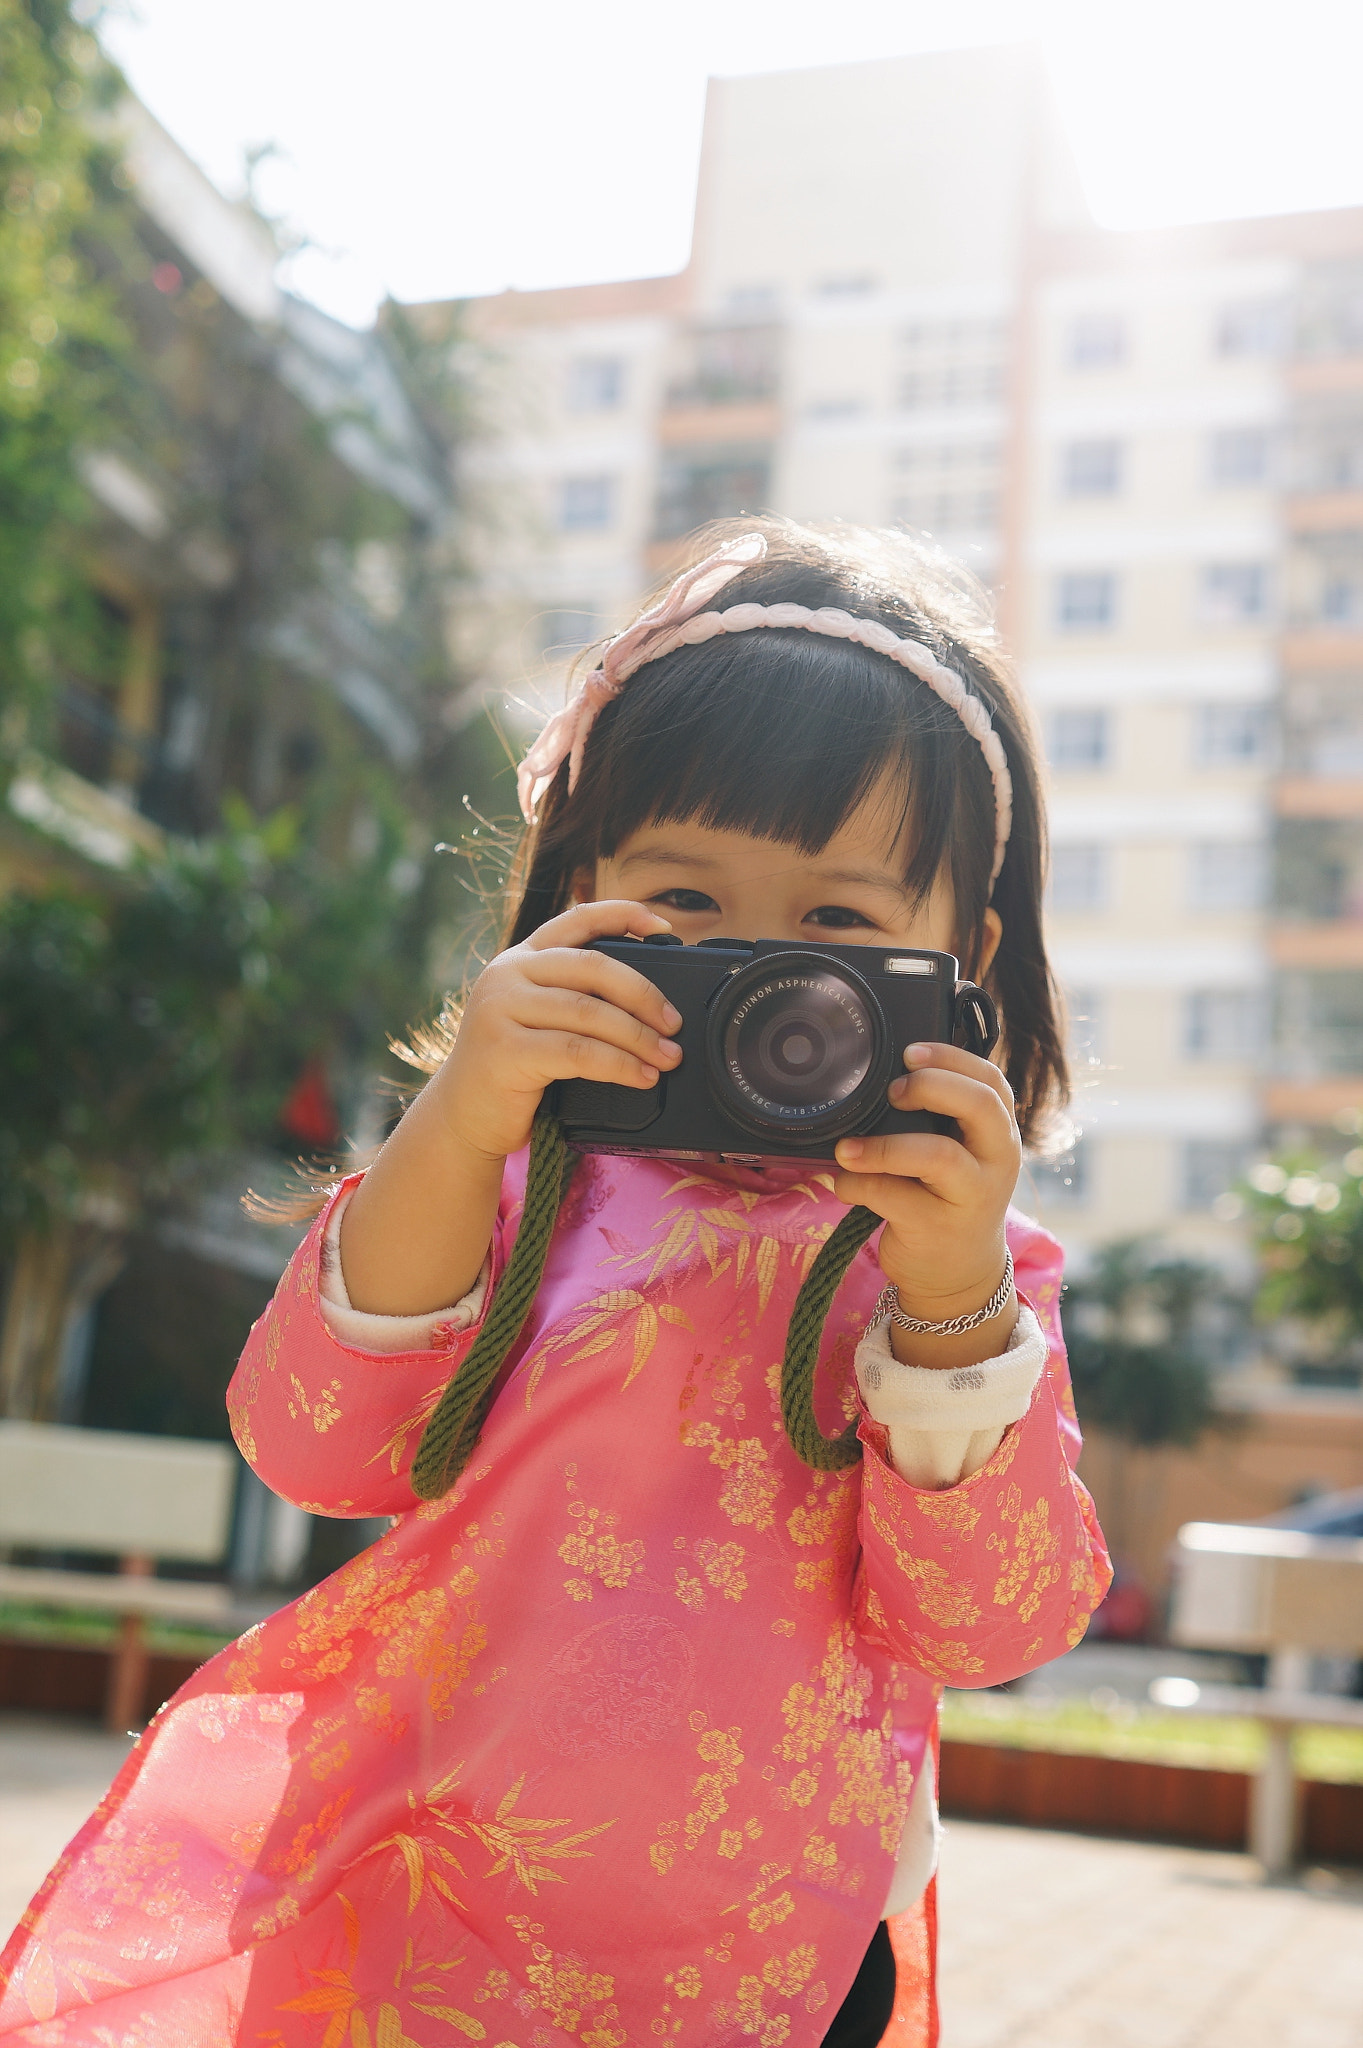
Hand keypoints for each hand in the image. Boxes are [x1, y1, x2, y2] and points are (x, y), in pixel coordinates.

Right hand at [429, 899, 684, 1165]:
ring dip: (638, 1037)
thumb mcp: (537, 1018)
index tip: (662, 925)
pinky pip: (579, 1052)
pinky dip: (619, 1065)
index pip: (577, 919)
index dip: (623, 914)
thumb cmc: (511, 1069)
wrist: (462, 1117)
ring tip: (666, 1056)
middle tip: (673, 1023)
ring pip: (590, 1013)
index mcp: (520, 958)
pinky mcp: (505, 1050)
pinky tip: (640, 1076)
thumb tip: (648, 1003)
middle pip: (593, 967)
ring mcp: (501, 1009)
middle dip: (644, 995)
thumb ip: (574, 997)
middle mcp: (507, 973)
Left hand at [832, 1043, 1020, 1366]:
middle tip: (893, 1091)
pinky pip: (892, 1196)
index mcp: (1001, 1134)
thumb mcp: (960, 1156)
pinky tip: (843, 1182)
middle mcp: (997, 1161)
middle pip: (981, 1106)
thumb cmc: (947, 1199)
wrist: (958, 1276)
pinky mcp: (937, 1228)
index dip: (952, 1058)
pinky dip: (857, 1184)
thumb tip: (882, 1074)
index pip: (992, 1082)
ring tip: (847, 1148)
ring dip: (884, 1145)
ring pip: (938, 1155)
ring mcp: (971, 1197)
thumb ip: (940, 1120)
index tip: (909, 1052)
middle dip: (932, 1086)